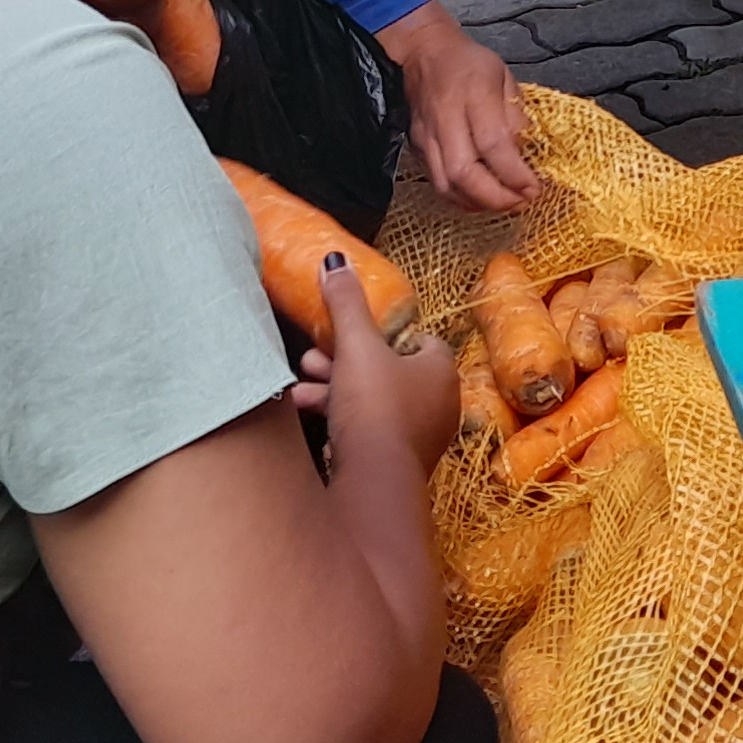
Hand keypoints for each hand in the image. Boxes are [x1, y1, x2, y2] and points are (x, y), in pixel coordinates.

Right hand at [290, 250, 457, 473]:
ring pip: (373, 399)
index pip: (417, 338)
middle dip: (345, 360)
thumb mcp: (356, 345)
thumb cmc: (375, 406)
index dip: (383, 332)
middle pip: (388, 368)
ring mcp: (421, 435)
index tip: (351, 331)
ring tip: (301, 384)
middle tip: (314, 356)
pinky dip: (340, 417)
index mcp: (440, 369)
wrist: (373, 481)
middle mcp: (439, 402)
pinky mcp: (397, 461)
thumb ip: (346, 303)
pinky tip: (307, 410)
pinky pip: (368, 428)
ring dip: (335, 388)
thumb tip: (337, 261)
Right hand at [386, 1, 537, 210]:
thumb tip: (526, 153)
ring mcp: (426, 137)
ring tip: (503, 204)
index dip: (515, 174)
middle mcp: (445, 120)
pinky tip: (480, 198)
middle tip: (521, 202)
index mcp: (473, 95)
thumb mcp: (504, 77)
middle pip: (464, 173)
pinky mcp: (416, 148)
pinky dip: (460, 198)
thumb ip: (516, 115)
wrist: (424, 52)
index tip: (535, 188)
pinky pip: (436, 183)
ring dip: (478, 203)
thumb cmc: (469, 64)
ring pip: (446, 185)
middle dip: (496, 197)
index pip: (493, 144)